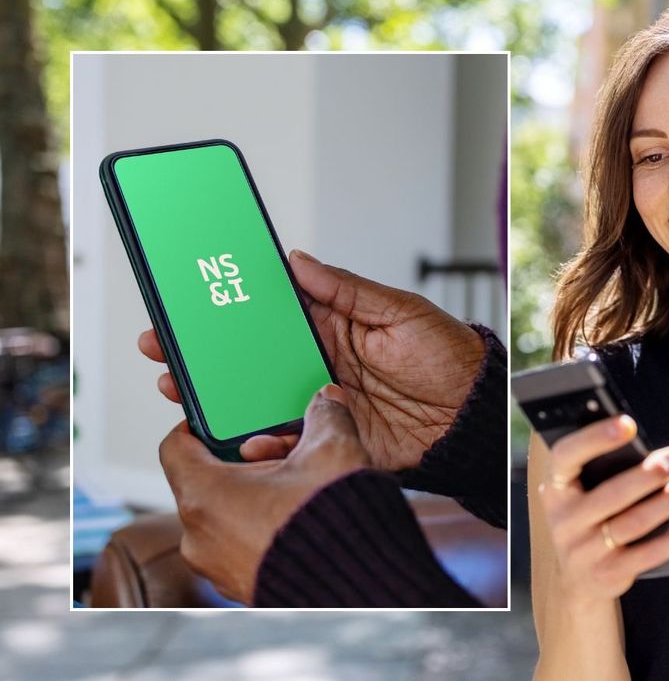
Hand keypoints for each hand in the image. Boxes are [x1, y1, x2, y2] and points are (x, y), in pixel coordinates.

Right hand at [139, 249, 483, 470]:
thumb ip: (345, 290)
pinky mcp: (331, 438)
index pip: (268, 316)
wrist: (473, 414)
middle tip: (162, 351)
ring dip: (220, 400)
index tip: (185, 304)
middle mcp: (319, 363)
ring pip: (258, 401)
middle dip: (204, 358)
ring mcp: (320, 402)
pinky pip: (289, 441)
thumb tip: (296, 259)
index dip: (227, 312)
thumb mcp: (398, 312)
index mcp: (331, 327)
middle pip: (250, 361)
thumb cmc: (446, 354)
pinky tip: (245, 437)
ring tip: (183, 393)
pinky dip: (265, 442)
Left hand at [159, 383, 369, 604]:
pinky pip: (240, 546)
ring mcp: (217, 568)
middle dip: (245, 462)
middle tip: (285, 454)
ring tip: (299, 489)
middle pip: (207, 482)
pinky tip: (301, 520)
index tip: (225, 423)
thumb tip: (326, 399)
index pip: (175, 447)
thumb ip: (324, 416)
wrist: (362, 584)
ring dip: (256, 496)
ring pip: (225, 515)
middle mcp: (199, 537)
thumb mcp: (332, 451)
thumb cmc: (335, 520)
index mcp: (206, 495)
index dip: (199, 427)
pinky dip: (263, 529)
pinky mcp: (240, 588)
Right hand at [538, 415, 668, 602]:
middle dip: (647, 475)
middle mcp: (564, 521)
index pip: (566, 457)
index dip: (595, 438)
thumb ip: (602, 469)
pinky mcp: (610, 574)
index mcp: (554, 489)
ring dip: (668, 502)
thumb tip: (650, 449)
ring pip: (633, 523)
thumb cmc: (588, 518)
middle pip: (610, 495)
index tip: (628, 424)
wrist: (576, 580)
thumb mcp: (580, 493)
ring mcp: (585, 551)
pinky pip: (650, 554)